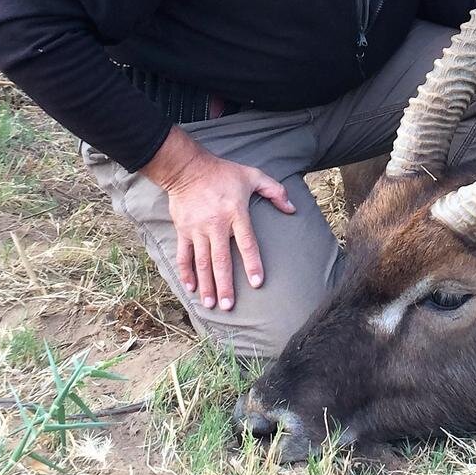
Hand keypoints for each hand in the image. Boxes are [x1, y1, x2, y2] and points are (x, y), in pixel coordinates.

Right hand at [140, 126, 295, 310]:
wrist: (188, 168)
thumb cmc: (224, 173)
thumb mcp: (253, 175)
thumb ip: (275, 191)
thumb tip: (292, 208)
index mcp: (236, 213)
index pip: (247, 243)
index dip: (252, 264)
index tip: (257, 282)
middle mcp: (216, 224)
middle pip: (221, 260)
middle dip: (225, 285)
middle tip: (229, 306)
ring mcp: (197, 229)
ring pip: (202, 262)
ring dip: (206, 285)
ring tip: (210, 304)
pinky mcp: (183, 230)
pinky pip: (184, 255)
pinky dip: (186, 272)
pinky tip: (190, 288)